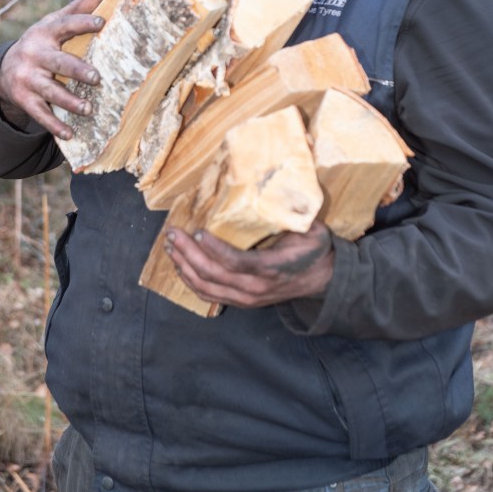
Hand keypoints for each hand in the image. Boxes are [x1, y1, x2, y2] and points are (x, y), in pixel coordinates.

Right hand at [0, 0, 104, 138]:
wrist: (5, 69)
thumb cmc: (42, 43)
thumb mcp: (53, 24)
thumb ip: (76, 10)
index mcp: (44, 33)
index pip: (65, 25)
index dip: (82, 23)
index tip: (101, 22)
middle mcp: (34, 55)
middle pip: (58, 63)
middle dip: (77, 70)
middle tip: (97, 77)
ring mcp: (28, 79)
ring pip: (50, 92)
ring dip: (69, 101)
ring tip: (88, 109)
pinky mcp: (25, 99)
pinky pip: (40, 114)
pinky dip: (55, 125)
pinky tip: (70, 134)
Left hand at [164, 220, 333, 308]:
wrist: (323, 280)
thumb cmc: (314, 249)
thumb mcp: (311, 229)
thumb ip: (291, 215)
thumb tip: (273, 189)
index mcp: (272, 268)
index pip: (237, 262)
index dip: (214, 249)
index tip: (197, 231)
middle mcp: (256, 288)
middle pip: (213, 275)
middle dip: (188, 253)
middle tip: (172, 233)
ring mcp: (247, 298)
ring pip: (206, 287)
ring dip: (184, 267)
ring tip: (169, 247)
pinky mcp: (241, 302)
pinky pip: (209, 295)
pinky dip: (190, 281)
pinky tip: (179, 266)